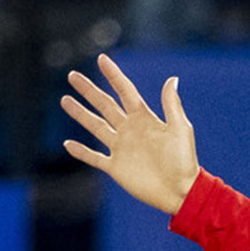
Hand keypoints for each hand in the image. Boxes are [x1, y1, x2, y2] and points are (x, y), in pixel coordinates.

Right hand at [61, 55, 201, 215]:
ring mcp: (121, 148)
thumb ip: (172, 105)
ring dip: (80, 114)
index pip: (125, 91)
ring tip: (65, 100)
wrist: (181, 192)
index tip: (102, 59)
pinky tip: (68, 144)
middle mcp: (130, 130)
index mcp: (144, 119)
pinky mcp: (116, 167)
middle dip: (89, 90)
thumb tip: (172, 78)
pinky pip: (94, 157)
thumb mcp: (180, 129)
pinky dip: (81, 151)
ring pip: (95, 126)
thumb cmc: (184, 161)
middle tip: (72, 76)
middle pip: (105, 105)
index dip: (113, 75)